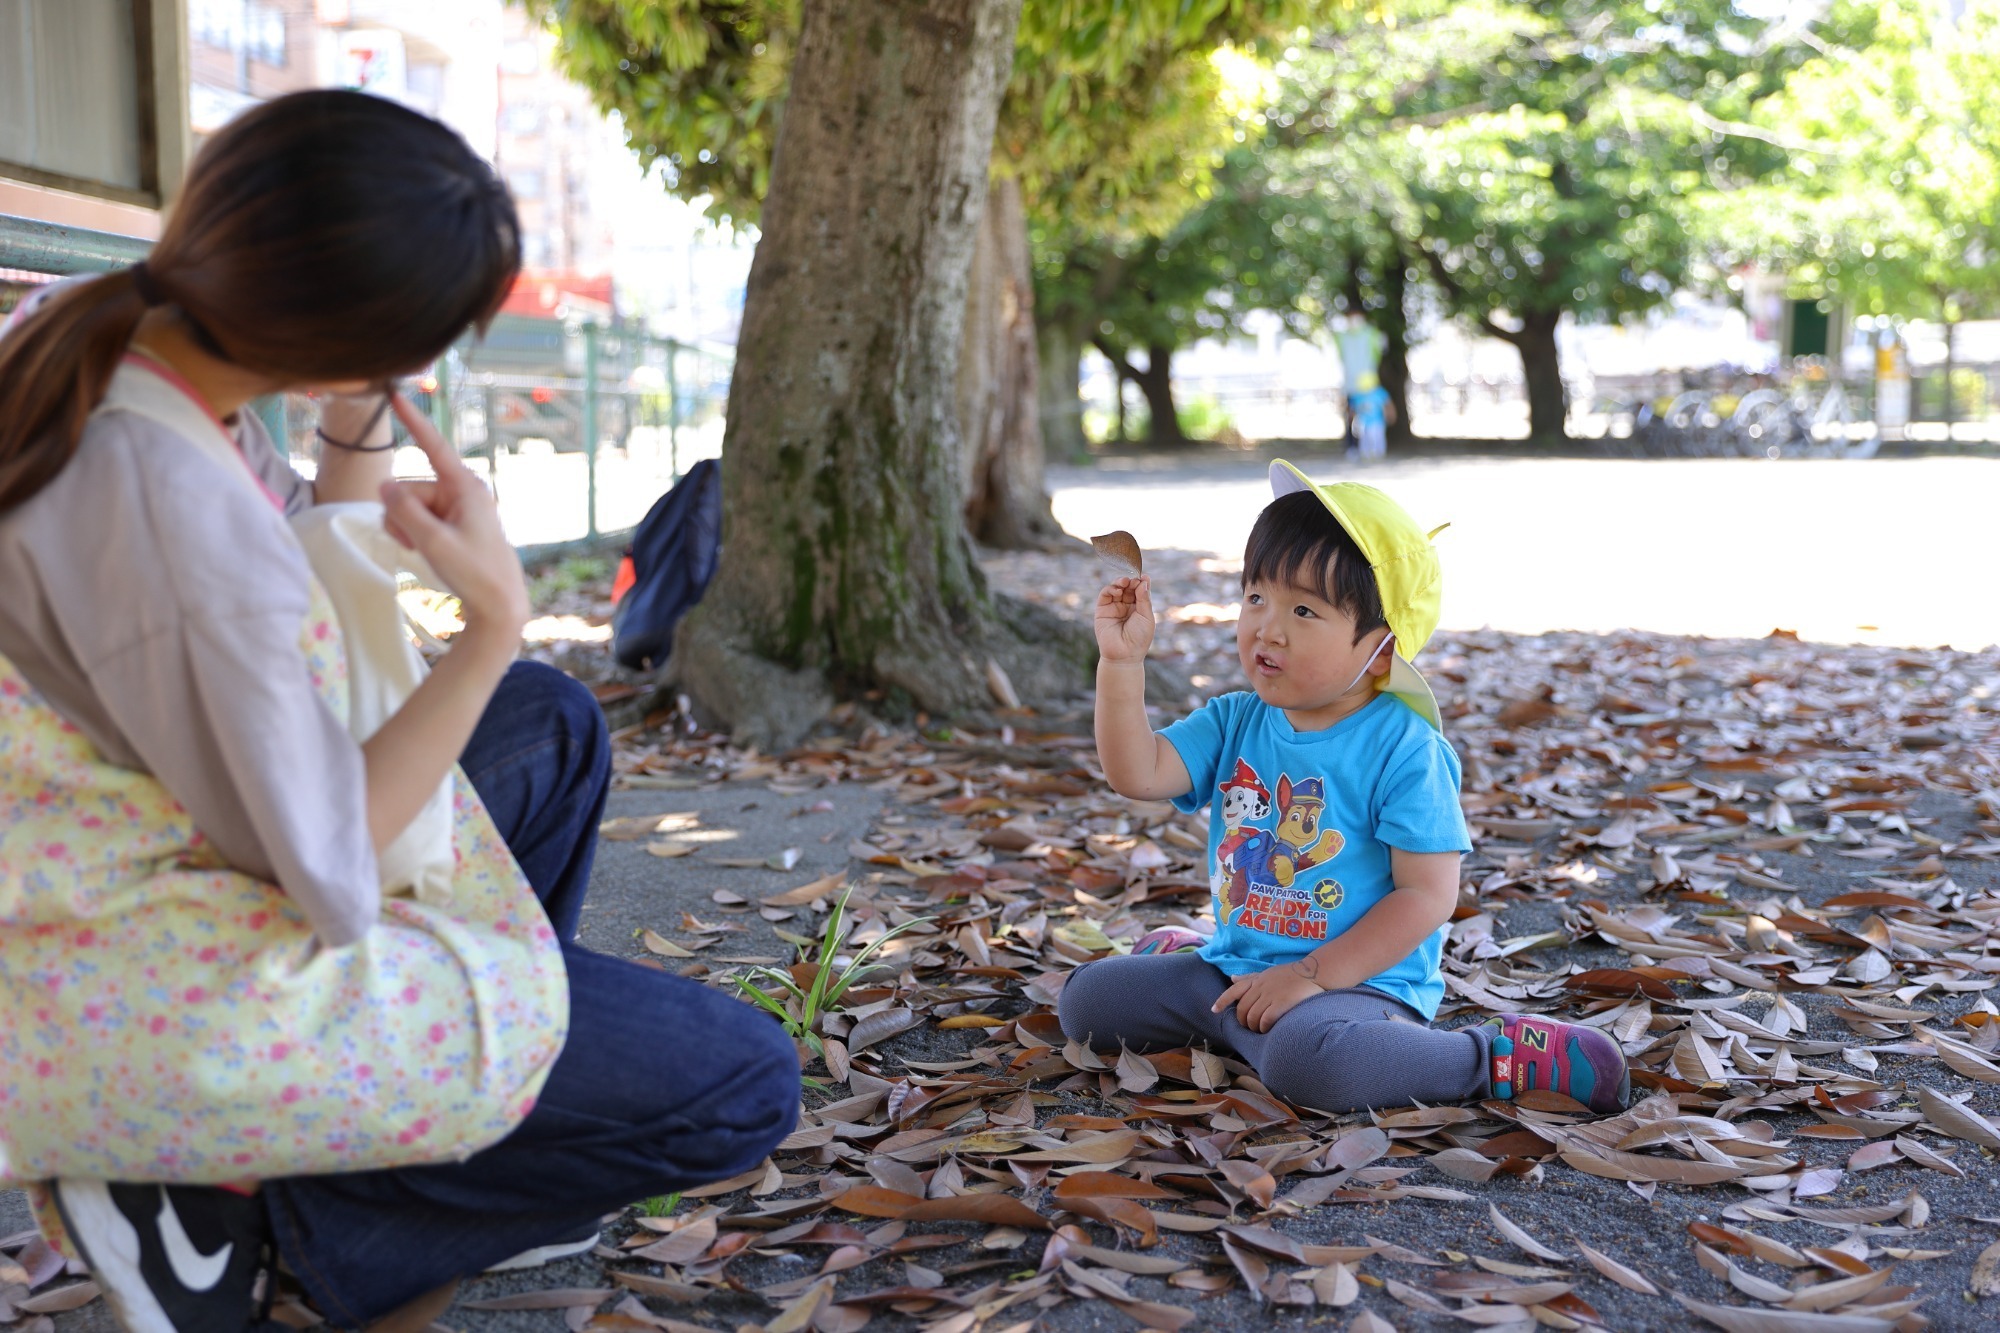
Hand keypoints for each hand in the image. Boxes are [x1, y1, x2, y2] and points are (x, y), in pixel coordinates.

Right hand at [380, 394, 529, 632]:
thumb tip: (385, 486)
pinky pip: (417, 518)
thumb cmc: (474, 572)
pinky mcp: (452, 522)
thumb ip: (404, 511)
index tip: (396, 393)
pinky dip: (412, 532)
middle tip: (414, 542)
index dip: (413, 421)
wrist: (499, 603)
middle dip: (400, 512)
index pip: (433, 446)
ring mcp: (456, 507)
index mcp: (465, 487)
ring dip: (404, 526)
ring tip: (421, 549)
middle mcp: (461, 491)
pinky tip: (421, 549)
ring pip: (409, 504)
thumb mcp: (433, 541)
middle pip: (410, 487)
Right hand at [1095, 576, 1155, 662]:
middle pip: (1128, 587)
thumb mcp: (1146, 616)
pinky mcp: (1102, 610)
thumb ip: (1144, 598)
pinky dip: (1111, 589)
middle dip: (1131, 581)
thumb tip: (1144, 580)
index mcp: (1139, 608)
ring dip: (1120, 582)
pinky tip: (1118, 590)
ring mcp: (1114, 607)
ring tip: (1125, 582)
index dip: (1141, 582)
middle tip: (1134, 580)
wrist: (1124, 655)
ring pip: (1116, 588)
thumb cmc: (1139, 638)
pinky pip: (1105, 595)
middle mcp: (1126, 606)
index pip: (1139, 590)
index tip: (1144, 577)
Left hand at [1213, 960, 1324, 1032]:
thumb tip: (1232, 978)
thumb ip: (1250, 978)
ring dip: (1254, 1027)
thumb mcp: (1268, 972)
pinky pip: (1265, 1020)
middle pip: (1242, 1009)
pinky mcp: (1281, 1004)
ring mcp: (1270, 995)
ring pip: (1252, 1017)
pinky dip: (1264, 1027)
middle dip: (1243, 1021)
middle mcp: (1261, 987)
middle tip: (1250, 1027)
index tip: (1214, 1010)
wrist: (1315, 972)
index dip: (1222, 1001)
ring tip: (1260, 1030)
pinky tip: (1269, 1029)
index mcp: (1257, 980)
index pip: (1234, 990)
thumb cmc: (1292, 974)